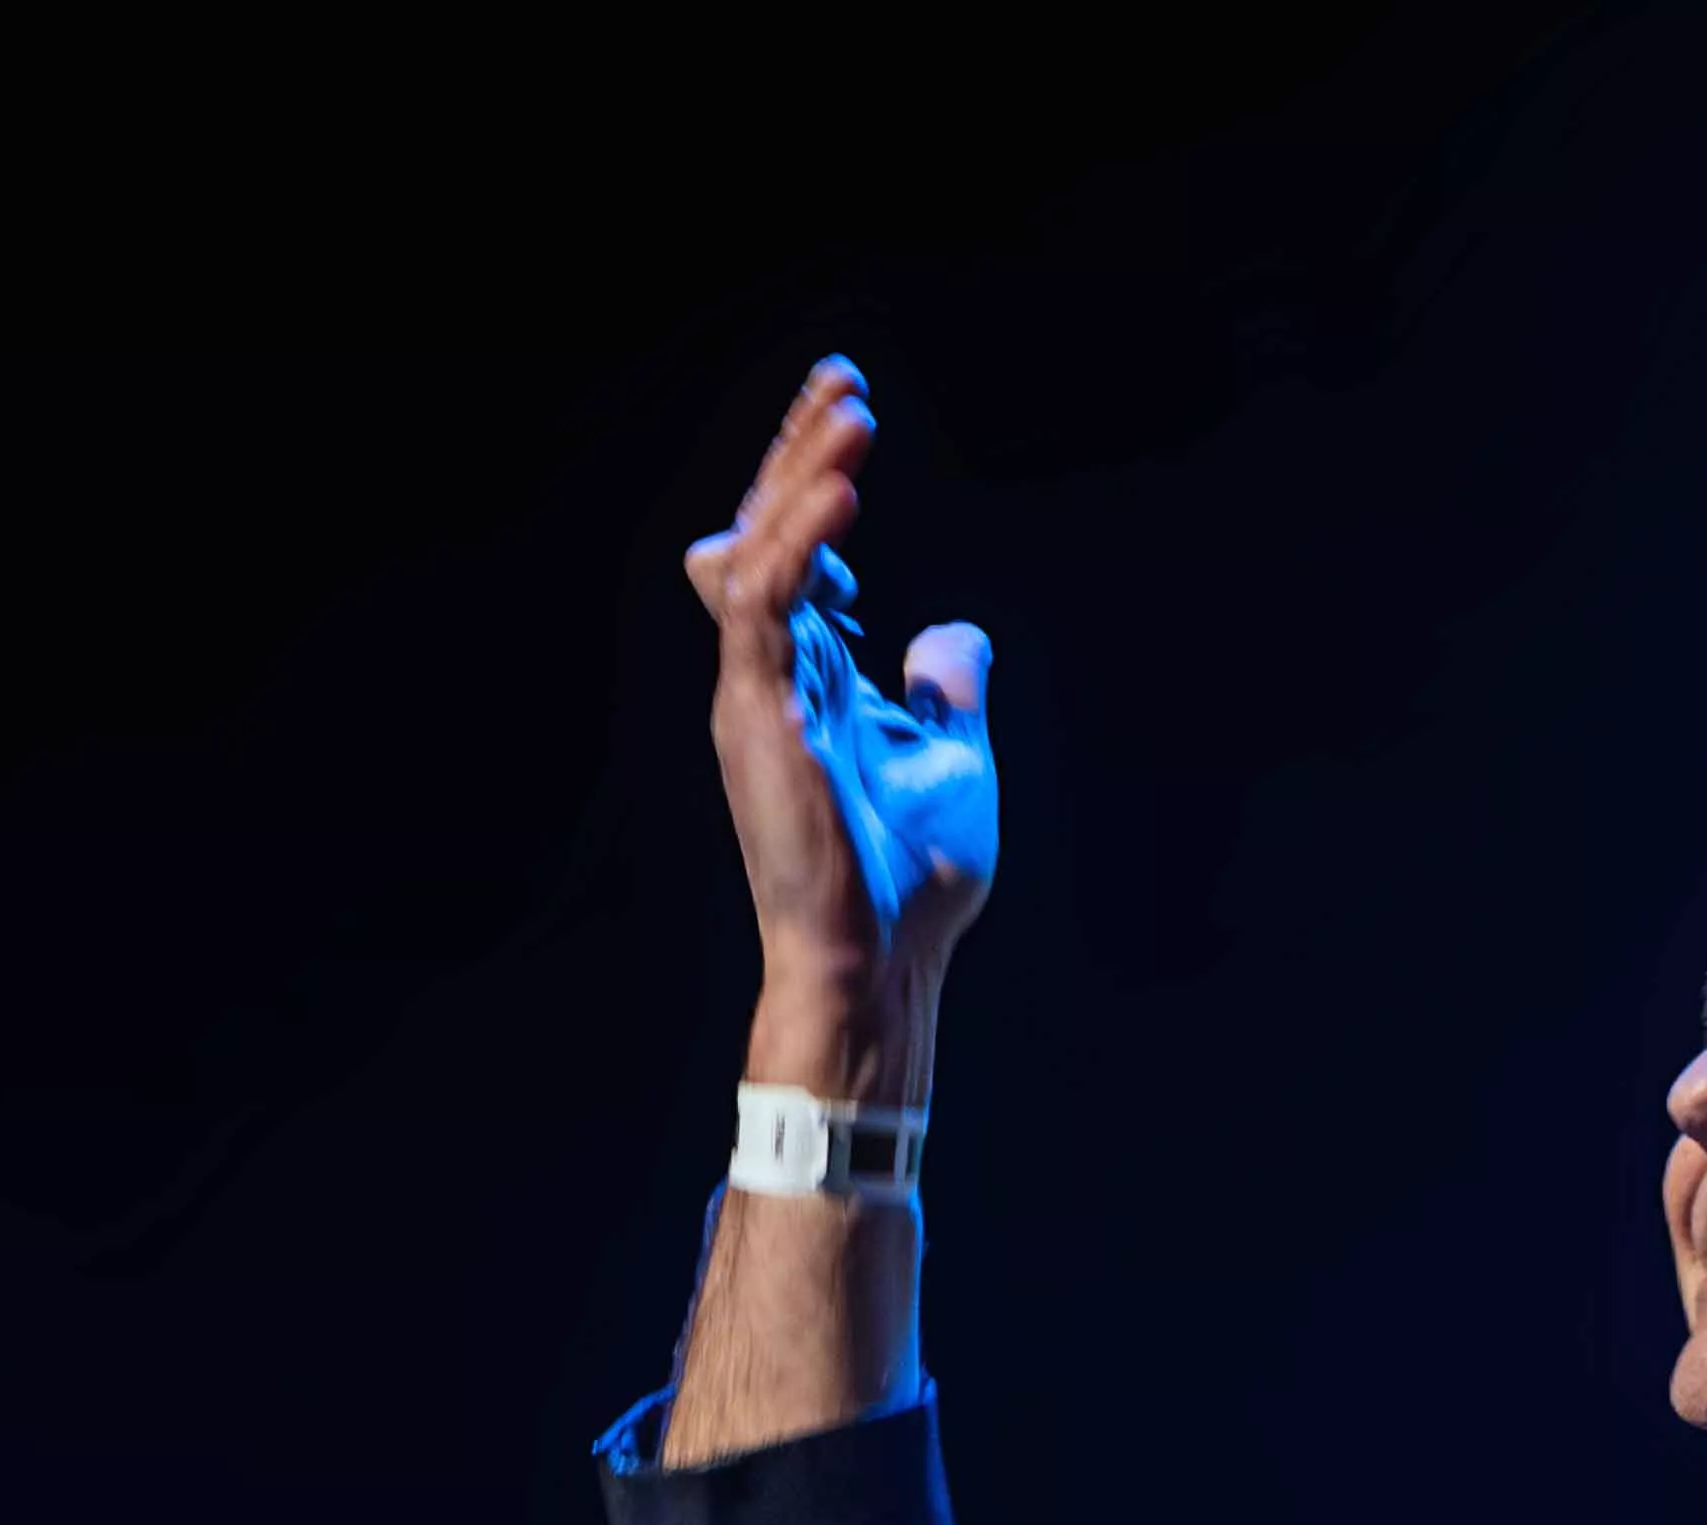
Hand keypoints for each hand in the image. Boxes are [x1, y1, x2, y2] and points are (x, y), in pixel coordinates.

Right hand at [685, 360, 997, 1094]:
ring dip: (802, 474)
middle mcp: (768, 677)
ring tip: (855, 410)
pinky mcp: (753, 715)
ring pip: (756, 552)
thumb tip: (948, 632)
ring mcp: (752, 695)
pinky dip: (798, 538)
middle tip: (844, 378)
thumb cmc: (909, 886)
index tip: (852, 408)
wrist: (880, 965)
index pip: (795, 555)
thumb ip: (945, 689)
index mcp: (806, 682)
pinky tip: (844, 488)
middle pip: (766, 534)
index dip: (815, 478)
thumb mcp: (953, 759)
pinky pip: (761, 602)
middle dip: (799, 450)